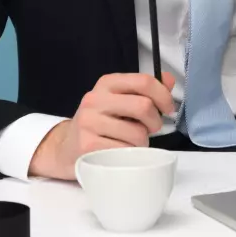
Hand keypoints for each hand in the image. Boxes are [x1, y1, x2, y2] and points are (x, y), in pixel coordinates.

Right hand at [28, 71, 175, 179]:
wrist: (66, 148)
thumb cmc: (100, 124)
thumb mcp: (119, 101)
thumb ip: (144, 90)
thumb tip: (169, 80)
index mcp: (107, 83)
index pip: (144, 81)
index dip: (163, 96)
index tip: (168, 109)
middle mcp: (95, 99)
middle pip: (143, 106)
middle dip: (155, 122)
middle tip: (151, 129)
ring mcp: (89, 122)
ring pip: (137, 133)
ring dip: (142, 143)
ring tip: (131, 143)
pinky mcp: (87, 146)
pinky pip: (125, 152)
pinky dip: (129, 156)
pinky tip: (120, 153)